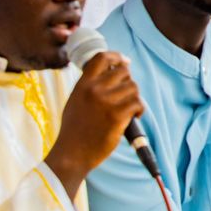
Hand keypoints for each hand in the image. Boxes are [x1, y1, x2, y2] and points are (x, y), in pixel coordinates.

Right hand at [46, 52, 144, 185]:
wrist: (71, 154)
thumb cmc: (74, 130)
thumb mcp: (75, 101)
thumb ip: (90, 86)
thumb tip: (111, 72)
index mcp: (83, 84)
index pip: (102, 57)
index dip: (117, 57)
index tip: (124, 62)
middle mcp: (94, 89)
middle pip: (123, 72)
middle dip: (128, 82)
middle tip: (125, 96)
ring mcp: (106, 102)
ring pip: (133, 87)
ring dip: (134, 98)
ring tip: (128, 109)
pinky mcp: (117, 116)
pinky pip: (138, 103)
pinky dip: (139, 110)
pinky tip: (133, 116)